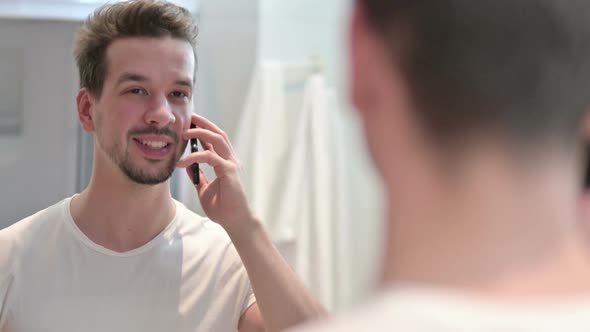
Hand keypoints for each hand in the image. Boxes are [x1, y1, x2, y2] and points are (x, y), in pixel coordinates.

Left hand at [176, 113, 254, 231]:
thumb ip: (198, 177)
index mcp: (226, 163)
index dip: (203, 130)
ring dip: (200, 133)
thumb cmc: (223, 208)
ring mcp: (232, 164)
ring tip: (184, 133)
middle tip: (189, 117)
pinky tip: (182, 163)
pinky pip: (210, 157)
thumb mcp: (205, 189)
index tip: (189, 123)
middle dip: (203, 123)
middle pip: (218, 134)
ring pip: (217, 139)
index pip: (215, 141)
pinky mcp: (230, 171)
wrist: (234, 221)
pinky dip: (195, 156)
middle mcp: (231, 160)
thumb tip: (188, 167)